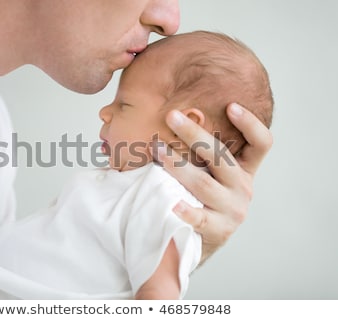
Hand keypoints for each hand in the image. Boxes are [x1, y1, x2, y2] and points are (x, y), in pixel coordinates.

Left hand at [152, 103, 272, 263]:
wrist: (200, 239)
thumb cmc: (201, 197)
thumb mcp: (209, 172)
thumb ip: (201, 151)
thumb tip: (174, 114)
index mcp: (244, 170)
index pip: (261, 144)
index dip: (250, 124)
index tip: (231, 106)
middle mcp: (243, 188)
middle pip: (222, 157)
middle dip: (194, 134)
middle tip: (171, 116)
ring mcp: (232, 211)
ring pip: (205, 184)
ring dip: (178, 165)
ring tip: (156, 150)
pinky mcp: (218, 230)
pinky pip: (199, 218)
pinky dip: (186, 210)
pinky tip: (171, 203)